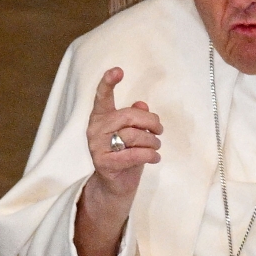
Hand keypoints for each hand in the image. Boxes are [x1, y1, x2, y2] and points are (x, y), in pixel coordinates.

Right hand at [86, 67, 162, 197]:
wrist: (115, 185)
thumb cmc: (126, 154)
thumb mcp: (134, 133)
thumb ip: (136, 118)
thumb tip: (142, 105)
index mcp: (101, 117)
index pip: (102, 97)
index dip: (108, 82)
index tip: (117, 70)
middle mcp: (95, 129)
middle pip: (129, 116)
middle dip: (151, 122)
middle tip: (160, 131)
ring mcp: (97, 146)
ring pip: (134, 135)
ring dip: (153, 142)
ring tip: (156, 147)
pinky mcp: (104, 163)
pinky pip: (135, 154)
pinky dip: (150, 155)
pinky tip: (154, 158)